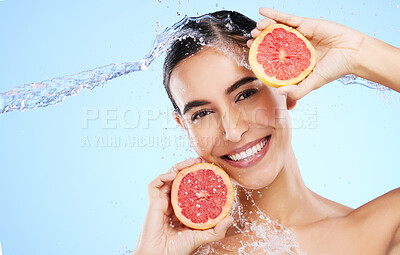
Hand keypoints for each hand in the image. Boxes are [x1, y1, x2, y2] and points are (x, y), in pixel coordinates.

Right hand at [133, 157, 233, 254]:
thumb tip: (231, 218)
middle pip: (178, 179)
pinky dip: (163, 176)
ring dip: (177, 167)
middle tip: (198, 161)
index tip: (207, 169)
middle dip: (187, 167)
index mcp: (182, 209)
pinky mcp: (153, 203)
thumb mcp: (201, 237)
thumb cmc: (178, 249)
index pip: (189, 187)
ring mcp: (162, 202)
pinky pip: (154, 185)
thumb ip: (216, 230)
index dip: (196, 177)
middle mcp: (172, 203)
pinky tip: (173, 174)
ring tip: (189, 162)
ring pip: (167, 178)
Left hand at [248, 7, 368, 99]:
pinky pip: (287, 18)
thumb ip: (298, 90)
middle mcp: (295, 47)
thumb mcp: (313, 83)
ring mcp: (299, 34)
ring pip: (278, 29)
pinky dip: (274, 14)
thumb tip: (279, 93)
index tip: (251, 55)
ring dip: (265, 27)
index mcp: (295, 61)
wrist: (354, 53)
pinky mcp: (306, 24)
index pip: (274, 58)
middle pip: (273, 42)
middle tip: (251, 40)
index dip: (262, 56)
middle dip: (260, 40)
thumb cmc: (335, 69)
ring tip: (256, 29)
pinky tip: (262, 11)